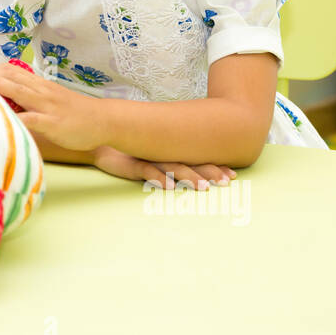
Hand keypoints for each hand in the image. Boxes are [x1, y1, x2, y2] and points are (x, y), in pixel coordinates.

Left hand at [0, 61, 112, 152]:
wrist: (104, 120)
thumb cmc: (76, 112)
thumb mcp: (52, 100)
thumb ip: (33, 98)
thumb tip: (10, 101)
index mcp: (40, 85)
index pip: (11, 70)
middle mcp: (41, 91)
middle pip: (10, 77)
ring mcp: (47, 106)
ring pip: (18, 92)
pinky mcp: (52, 123)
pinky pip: (30, 120)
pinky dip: (15, 120)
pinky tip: (1, 123)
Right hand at [92, 148, 236, 189]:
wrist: (102, 145)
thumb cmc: (130, 155)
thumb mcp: (153, 160)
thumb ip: (170, 165)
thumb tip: (190, 176)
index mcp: (171, 153)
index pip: (197, 159)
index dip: (216, 167)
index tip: (233, 176)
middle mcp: (164, 154)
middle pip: (191, 163)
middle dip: (210, 172)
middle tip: (227, 182)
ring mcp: (150, 158)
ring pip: (173, 167)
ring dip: (189, 177)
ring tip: (203, 188)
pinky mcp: (134, 164)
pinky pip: (148, 172)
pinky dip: (159, 179)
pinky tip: (170, 187)